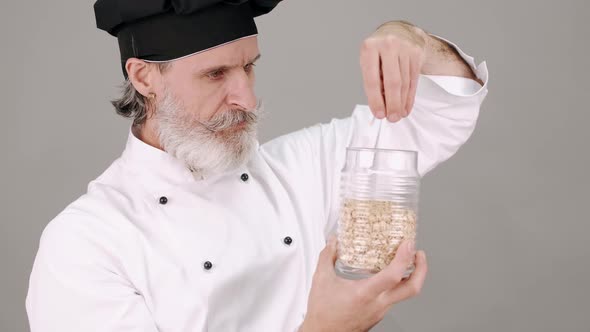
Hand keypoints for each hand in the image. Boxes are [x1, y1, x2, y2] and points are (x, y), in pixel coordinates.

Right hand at [299, 237, 427, 331]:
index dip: (404, 258)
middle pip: (412, 289)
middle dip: (421, 268)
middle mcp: (377, 304)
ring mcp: (380, 311)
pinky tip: (388, 277)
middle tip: (418, 253)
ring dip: (409, 276)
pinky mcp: (378, 315)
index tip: (408, 244)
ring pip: (404, 294)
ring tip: (405, 261)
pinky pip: (393, 298)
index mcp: (365, 294)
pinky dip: (396, 285)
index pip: (393, 275)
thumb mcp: (321, 279)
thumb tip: (333, 242)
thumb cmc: (323, 314)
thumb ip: (327, 257)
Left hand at [360, 21, 427, 121]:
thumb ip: (373, 81)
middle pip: (392, 82)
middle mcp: (388, 45)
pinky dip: (409, 96)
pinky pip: (413, 80)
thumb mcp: (370, 61)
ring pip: (404, 82)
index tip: (379, 114)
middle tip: (392, 119)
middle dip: (392, 104)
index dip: (376, 100)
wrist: (399, 31)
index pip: (372, 80)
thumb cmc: (379, 51)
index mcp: (369, 48)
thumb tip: (381, 106)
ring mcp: (404, 48)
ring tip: (398, 115)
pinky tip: (406, 106)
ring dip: (401, 102)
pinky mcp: (417, 53)